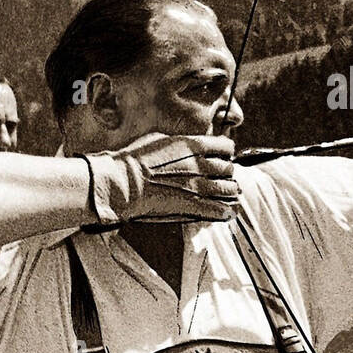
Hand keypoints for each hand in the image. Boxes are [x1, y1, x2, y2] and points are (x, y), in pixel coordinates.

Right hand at [84, 133, 240, 223]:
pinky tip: (228, 212)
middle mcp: (199, 164)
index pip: (225, 146)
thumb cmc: (134, 160)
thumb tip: (186, 144)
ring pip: (228, 189)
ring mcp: (197, 186)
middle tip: (223, 177)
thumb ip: (179, 143)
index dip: (226, 151)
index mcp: (192, 145)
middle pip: (228, 168)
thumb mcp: (159, 139)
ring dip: (230, 191)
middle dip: (227, 173)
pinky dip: (226, 211)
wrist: (123, 183)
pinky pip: (218, 210)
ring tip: (229, 194)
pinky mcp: (192, 206)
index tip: (223, 156)